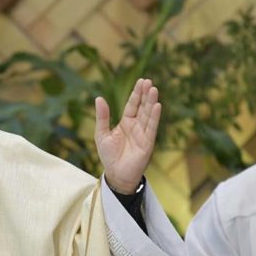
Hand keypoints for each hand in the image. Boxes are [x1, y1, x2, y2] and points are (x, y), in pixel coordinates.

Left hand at [94, 78, 160, 193]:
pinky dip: (154, 116)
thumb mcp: (102, 134)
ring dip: (151, 102)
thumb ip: (102, 117)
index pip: (132, 105)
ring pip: (148, 114)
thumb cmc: (108, 156)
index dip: (136, 94)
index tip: (141, 81)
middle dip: (145, 94)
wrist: (116, 174)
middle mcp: (136, 126)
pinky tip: (157, 105)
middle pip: (142, 107)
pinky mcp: (148, 142)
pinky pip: (152, 127)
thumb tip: (98, 98)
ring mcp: (143, 134)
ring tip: (154, 89)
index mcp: (125, 123)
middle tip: (148, 81)